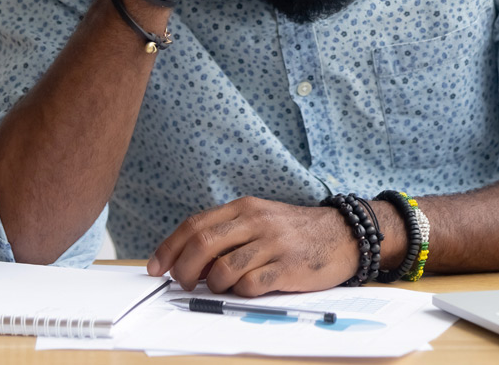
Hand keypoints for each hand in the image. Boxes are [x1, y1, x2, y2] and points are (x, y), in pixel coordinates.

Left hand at [147, 196, 359, 296]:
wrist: (343, 235)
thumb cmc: (295, 231)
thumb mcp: (259, 220)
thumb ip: (227, 234)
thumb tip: (189, 261)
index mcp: (244, 207)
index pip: (194, 225)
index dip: (169, 247)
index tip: (155, 267)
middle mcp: (256, 221)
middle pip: (202, 245)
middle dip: (183, 269)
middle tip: (182, 283)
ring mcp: (272, 244)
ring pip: (223, 269)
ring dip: (212, 285)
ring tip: (219, 287)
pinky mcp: (287, 268)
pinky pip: (250, 285)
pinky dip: (240, 292)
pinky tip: (246, 289)